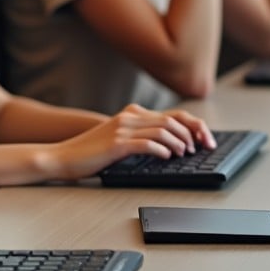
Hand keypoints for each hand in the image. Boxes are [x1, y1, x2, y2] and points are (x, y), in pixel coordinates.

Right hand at [50, 104, 214, 180]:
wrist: (64, 156)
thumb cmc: (92, 151)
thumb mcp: (119, 137)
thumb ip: (141, 135)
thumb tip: (172, 144)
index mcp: (132, 113)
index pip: (173, 114)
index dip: (194, 125)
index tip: (206, 138)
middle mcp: (130, 116)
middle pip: (173, 120)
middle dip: (194, 133)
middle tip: (202, 148)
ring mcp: (123, 129)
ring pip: (163, 130)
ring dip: (179, 143)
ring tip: (184, 153)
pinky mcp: (117, 144)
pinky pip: (147, 143)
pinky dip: (162, 150)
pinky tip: (167, 157)